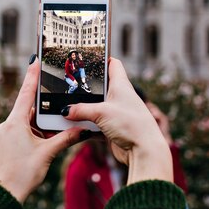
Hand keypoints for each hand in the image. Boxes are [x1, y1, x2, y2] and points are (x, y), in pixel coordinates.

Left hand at [0, 59, 83, 202]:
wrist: (5, 195)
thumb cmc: (24, 173)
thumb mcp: (48, 153)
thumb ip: (65, 139)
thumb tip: (83, 130)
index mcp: (14, 123)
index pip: (25, 94)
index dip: (31, 77)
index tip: (34, 62)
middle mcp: (4, 127)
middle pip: (25, 112)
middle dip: (40, 113)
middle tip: (52, 108)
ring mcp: (0, 138)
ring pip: (21, 126)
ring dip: (34, 129)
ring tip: (47, 137)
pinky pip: (15, 137)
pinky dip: (26, 138)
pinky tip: (35, 147)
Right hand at [62, 58, 172, 184]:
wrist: (144, 152)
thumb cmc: (131, 125)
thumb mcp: (101, 113)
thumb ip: (81, 110)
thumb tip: (65, 110)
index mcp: (121, 85)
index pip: (113, 64)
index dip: (102, 58)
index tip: (87, 57)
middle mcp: (120, 97)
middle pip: (100, 87)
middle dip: (84, 88)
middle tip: (68, 85)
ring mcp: (116, 113)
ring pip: (95, 107)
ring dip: (82, 109)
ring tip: (65, 107)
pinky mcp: (113, 128)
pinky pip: (94, 124)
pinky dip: (85, 126)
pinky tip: (73, 127)